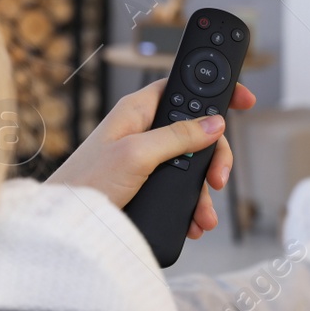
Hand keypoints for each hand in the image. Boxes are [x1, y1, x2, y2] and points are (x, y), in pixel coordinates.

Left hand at [47, 79, 253, 239]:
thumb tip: (214, 122)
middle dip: (213, 155)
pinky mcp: (145, 182)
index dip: (214, 90)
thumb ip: (177, 136)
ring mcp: (145, 157)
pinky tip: (194, 220)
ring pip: (190, 163)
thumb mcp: (137, 155)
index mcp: (138, 110)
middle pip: (196, 130)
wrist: (64, 223)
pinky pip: (178, 186)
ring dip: (203, 188)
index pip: (184, 87)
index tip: (245, 99)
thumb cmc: (87, 183)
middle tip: (219, 177)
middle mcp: (143, 129)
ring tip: (205, 213)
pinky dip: (191, 203)